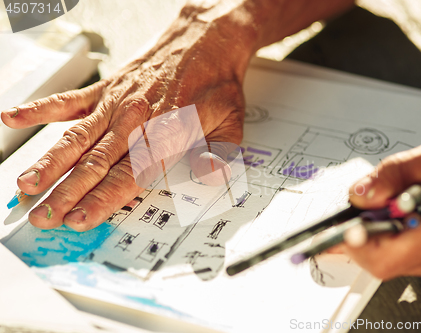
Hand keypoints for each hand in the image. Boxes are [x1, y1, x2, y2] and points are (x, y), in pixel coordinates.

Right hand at [1, 5, 256, 230]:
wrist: (206, 40)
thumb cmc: (216, 83)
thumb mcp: (232, 122)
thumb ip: (221, 155)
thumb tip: (211, 177)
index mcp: (166, 133)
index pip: (129, 174)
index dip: (101, 199)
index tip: (78, 219)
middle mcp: (136, 119)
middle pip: (95, 162)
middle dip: (66, 193)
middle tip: (42, 216)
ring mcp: (117, 103)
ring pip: (77, 138)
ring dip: (50, 163)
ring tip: (26, 185)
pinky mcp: (107, 87)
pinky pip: (70, 100)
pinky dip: (41, 109)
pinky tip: (14, 117)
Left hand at [334, 135, 420, 284]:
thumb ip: (396, 173)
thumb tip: (361, 193)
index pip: (385, 258)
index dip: (356, 243)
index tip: (344, 224)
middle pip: (384, 260)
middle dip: (368, 231)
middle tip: (370, 202)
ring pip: (394, 259)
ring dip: (384, 231)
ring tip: (404, 201)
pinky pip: (408, 256)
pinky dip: (398, 235)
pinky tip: (411, 211)